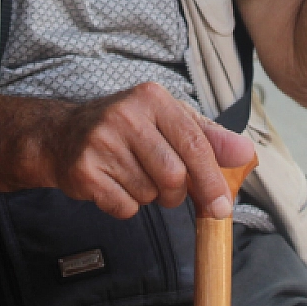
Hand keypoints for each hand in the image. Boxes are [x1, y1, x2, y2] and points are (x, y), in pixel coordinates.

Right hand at [46, 82, 255, 219]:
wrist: (60, 135)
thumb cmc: (125, 129)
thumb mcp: (167, 121)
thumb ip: (208, 137)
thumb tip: (245, 153)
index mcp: (152, 98)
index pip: (194, 144)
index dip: (212, 179)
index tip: (223, 206)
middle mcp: (125, 115)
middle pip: (174, 176)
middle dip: (177, 193)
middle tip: (168, 189)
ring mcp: (101, 143)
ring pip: (150, 194)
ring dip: (149, 196)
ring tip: (132, 175)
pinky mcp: (84, 171)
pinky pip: (125, 207)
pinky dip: (126, 205)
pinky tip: (114, 184)